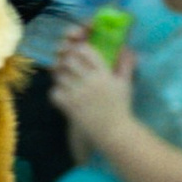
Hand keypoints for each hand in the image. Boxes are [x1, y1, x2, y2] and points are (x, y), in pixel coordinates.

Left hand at [50, 27, 134, 144]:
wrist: (114, 131)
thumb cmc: (120, 107)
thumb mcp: (125, 84)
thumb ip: (125, 65)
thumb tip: (127, 49)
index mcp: (104, 74)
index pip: (86, 51)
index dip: (79, 50)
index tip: (78, 55)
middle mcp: (90, 82)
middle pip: (69, 61)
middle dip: (67, 62)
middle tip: (68, 68)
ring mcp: (79, 94)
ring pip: (60, 77)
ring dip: (60, 77)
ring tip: (66, 81)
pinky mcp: (70, 106)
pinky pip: (55, 93)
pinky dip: (56, 93)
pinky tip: (63, 95)